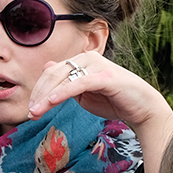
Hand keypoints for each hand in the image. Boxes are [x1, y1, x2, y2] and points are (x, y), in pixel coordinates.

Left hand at [26, 53, 172, 172]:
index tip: (31, 109)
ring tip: (36, 111)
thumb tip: (46, 68)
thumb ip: (66, 83)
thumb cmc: (113, 101)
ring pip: (64, 78)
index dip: (38, 89)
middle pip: (54, 73)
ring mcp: (97, 66)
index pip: (52, 72)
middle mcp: (88, 59)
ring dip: (47, 96)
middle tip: (31, 112)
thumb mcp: (83, 93)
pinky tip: (52, 101)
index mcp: (81, 61)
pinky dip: (63, 91)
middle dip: (39, 94)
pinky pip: (79, 83)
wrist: (141, 108)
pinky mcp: (105, 77)